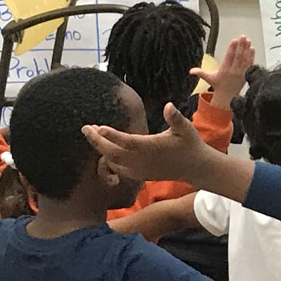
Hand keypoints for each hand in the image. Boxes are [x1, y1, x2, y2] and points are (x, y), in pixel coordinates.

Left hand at [83, 102, 211, 183]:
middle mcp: (142, 160)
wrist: (195, 167)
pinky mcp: (139, 175)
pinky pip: (117, 169)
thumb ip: (175, 118)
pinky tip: (105, 150)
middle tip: (86, 128)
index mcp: (151, 147)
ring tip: (93, 135)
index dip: (111, 135)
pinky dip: (108, 160)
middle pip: (112, 152)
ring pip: (112, 161)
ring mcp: (139, 169)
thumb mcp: (186, 128)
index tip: (98, 127)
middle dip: (97, 141)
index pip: (126, 141)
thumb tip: (169, 105)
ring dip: (101, 149)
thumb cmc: (190, 144)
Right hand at [193, 37, 254, 109]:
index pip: (228, 57)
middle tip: (242, 37)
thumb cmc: (218, 85)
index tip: (234, 40)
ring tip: (248, 40)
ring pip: (245, 59)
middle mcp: (233, 71)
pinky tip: (252, 49)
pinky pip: (250, 64)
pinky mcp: (247, 74)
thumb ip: (200, 73)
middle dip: (240, 46)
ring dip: (247, 49)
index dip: (231, 48)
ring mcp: (241, 73)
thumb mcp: (208, 78)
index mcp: (224, 70)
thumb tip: (191, 71)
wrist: (228, 96)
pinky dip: (251, 56)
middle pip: (238, 57)